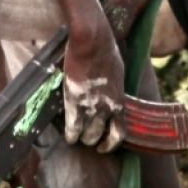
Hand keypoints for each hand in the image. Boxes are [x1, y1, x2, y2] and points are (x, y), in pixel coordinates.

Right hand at [61, 21, 126, 151]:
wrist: (92, 42)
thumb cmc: (106, 52)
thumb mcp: (118, 74)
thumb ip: (114, 90)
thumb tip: (111, 97)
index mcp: (120, 99)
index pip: (120, 132)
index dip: (112, 143)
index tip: (105, 145)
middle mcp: (107, 107)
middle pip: (100, 135)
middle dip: (93, 139)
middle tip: (87, 138)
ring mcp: (90, 106)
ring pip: (86, 135)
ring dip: (81, 138)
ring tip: (76, 137)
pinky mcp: (74, 101)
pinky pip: (72, 127)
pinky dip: (70, 135)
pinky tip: (68, 137)